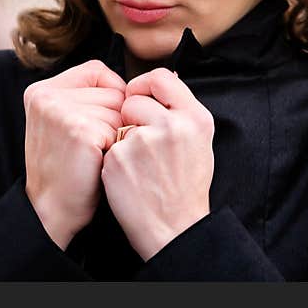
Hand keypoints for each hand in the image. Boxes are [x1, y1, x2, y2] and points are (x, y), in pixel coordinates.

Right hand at [24, 59, 125, 250]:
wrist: (52, 211)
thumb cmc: (70, 169)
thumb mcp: (67, 123)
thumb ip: (88, 97)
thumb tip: (162, 74)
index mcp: (42, 90)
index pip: (97, 72)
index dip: (112, 97)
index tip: (105, 125)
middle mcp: (47, 95)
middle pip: (112, 91)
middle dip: (116, 120)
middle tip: (95, 147)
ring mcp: (61, 110)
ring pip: (120, 109)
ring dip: (119, 134)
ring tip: (96, 155)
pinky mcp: (78, 128)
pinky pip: (120, 127)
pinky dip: (118, 147)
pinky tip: (100, 162)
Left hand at [101, 68, 214, 260]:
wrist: (174, 229)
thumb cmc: (186, 187)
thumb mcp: (199, 142)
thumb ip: (181, 111)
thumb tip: (162, 80)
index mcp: (195, 118)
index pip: (160, 78)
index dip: (144, 86)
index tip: (139, 98)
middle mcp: (171, 126)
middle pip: (133, 100)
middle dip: (130, 116)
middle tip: (142, 143)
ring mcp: (142, 142)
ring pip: (118, 124)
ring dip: (123, 139)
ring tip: (140, 165)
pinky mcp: (118, 159)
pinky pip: (109, 146)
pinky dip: (114, 160)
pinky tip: (129, 178)